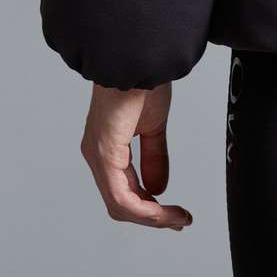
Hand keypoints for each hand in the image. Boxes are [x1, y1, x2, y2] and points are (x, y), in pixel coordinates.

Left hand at [80, 81, 191, 230]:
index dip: (150, 208)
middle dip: (153, 217)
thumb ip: (154, 157)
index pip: (125, 190)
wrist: (137, 54)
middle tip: (179, 221)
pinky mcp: (104, 152)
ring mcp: (98, 155)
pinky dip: (144, 208)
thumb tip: (158, 189)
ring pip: (120, 204)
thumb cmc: (142, 78)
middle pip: (121, 204)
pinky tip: (163, 208)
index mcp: (107, 147)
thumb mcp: (153, 126)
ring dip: (152, 216)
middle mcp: (97, 155)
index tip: (176, 214)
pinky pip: (120, 195)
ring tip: (177, 218)